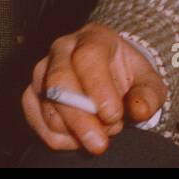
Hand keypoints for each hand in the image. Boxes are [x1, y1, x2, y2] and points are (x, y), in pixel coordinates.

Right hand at [21, 22, 167, 153]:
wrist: (111, 75)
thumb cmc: (128, 75)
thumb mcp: (148, 81)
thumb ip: (148, 94)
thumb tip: (140, 111)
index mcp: (93, 37)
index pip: (88, 57)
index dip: (99, 89)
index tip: (113, 115)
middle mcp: (62, 50)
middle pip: (60, 82)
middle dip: (81, 119)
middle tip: (101, 141)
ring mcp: (42, 72)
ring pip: (47, 105)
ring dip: (73, 129)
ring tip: (101, 132)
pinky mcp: (30, 95)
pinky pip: (36, 122)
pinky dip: (59, 138)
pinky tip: (80, 139)